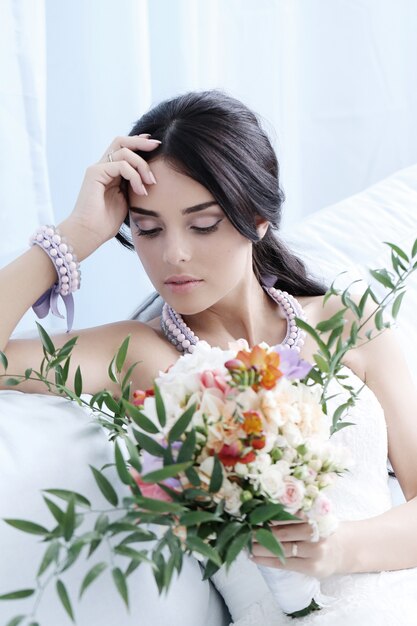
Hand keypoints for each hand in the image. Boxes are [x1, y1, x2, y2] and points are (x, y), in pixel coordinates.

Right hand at [61, 134, 160, 258]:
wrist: (90, 233)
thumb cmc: (106, 222)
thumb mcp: (127, 200)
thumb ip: (134, 186)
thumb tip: (151, 178)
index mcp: (109, 172)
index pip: (124, 149)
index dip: (139, 144)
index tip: (156, 146)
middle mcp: (102, 167)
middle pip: (121, 142)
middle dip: (141, 142)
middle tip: (157, 146)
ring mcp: (97, 169)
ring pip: (124, 152)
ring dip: (142, 165)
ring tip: (151, 183)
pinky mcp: (94, 174)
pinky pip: (120, 165)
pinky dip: (134, 176)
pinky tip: (140, 191)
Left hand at [251, 519, 347, 579]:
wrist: (343, 550)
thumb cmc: (321, 529)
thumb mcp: (314, 514)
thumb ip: (296, 510)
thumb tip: (264, 504)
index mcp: (315, 516)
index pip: (288, 515)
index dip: (269, 515)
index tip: (252, 513)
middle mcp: (316, 534)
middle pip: (283, 533)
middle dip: (261, 531)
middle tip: (244, 528)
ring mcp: (314, 552)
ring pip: (282, 549)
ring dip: (260, 546)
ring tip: (245, 543)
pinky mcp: (312, 568)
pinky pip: (285, 564)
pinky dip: (267, 560)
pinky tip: (254, 557)